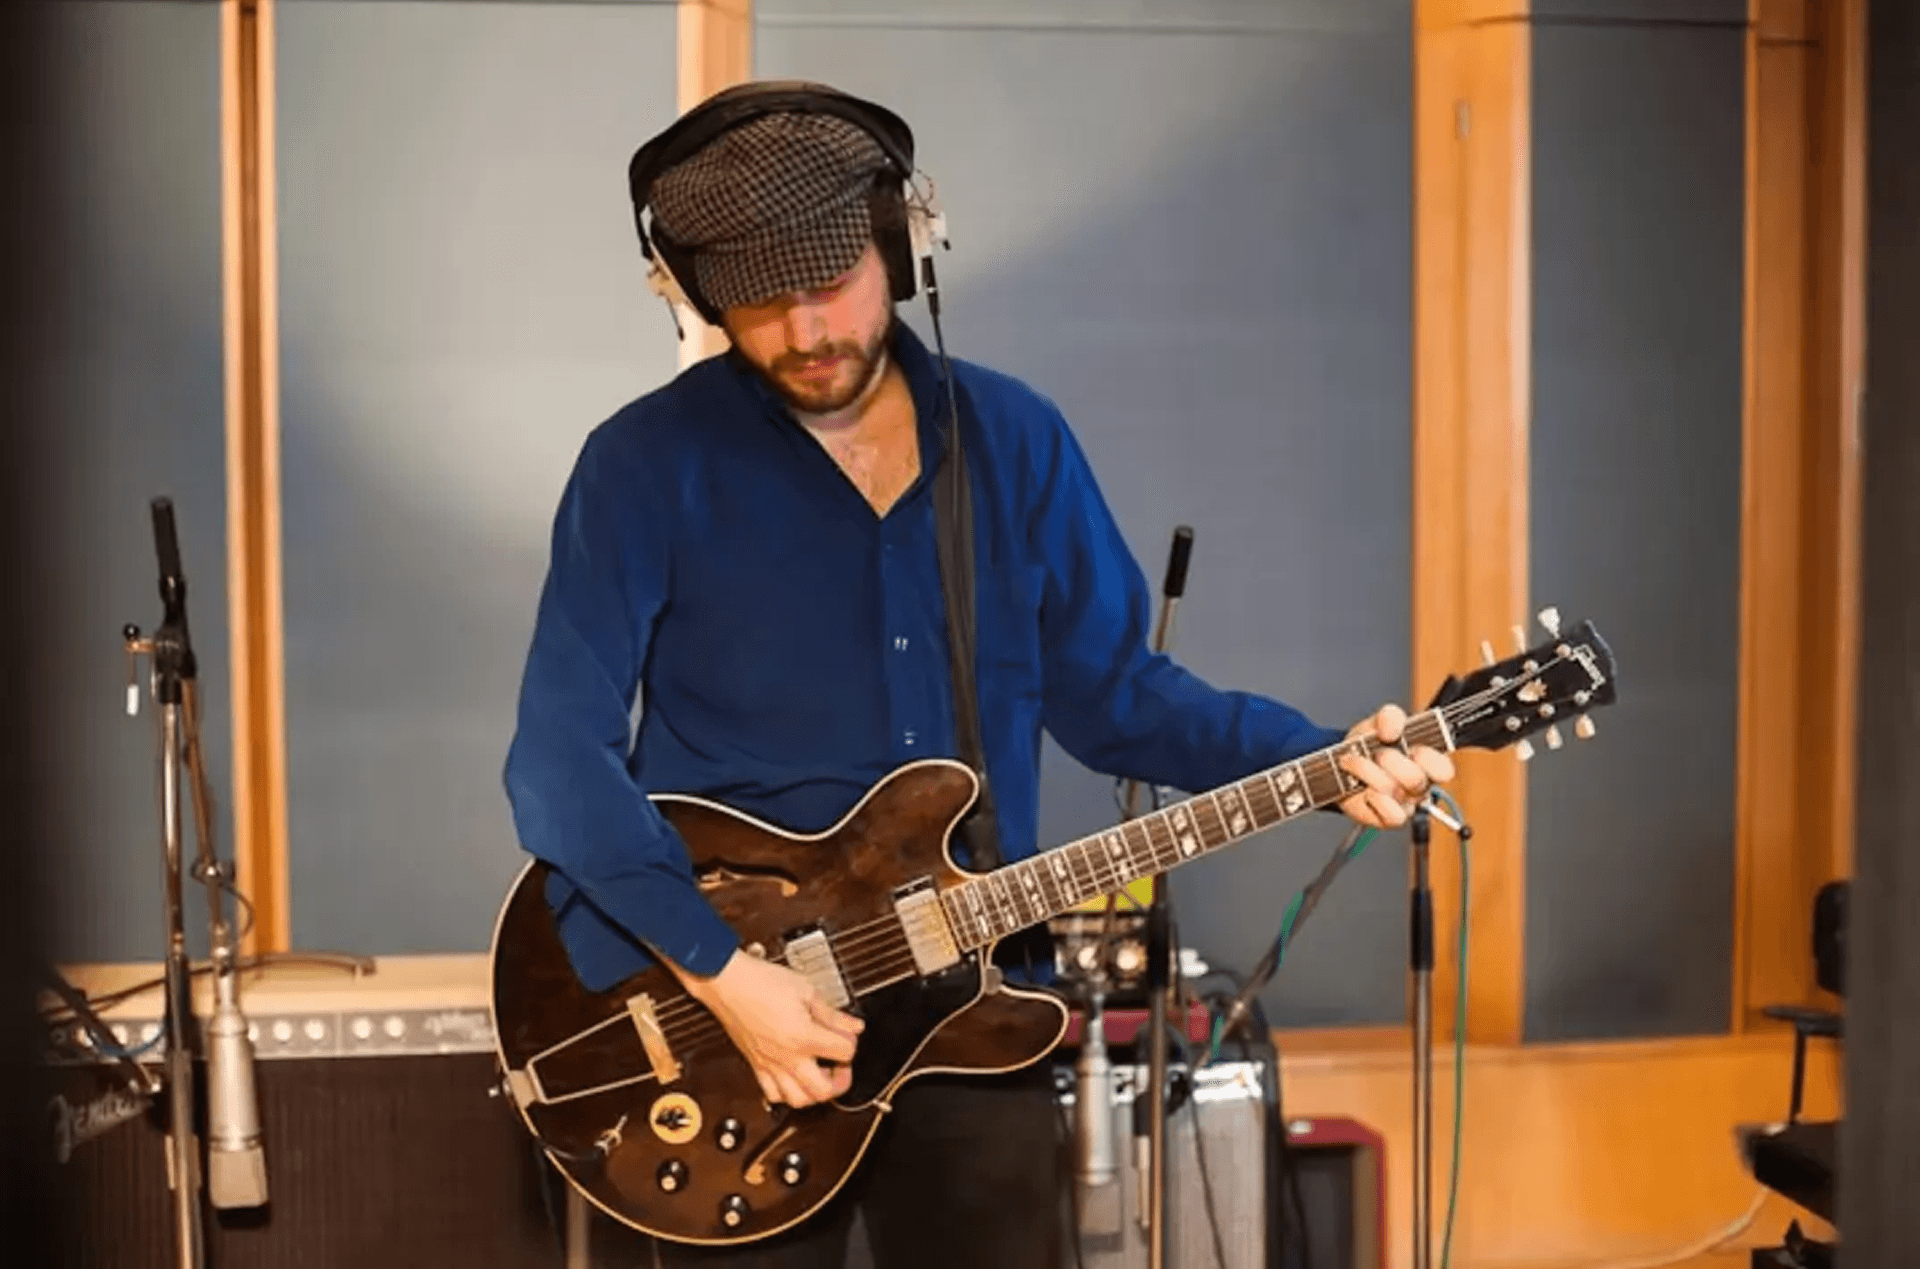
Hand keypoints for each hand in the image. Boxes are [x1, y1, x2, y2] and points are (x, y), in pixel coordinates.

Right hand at [673, 949, 863, 1108]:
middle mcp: (787, 1057)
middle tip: (840, 1065)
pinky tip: (793, 1077)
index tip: (848, 1033)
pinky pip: (772, 1094)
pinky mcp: (756, 1065)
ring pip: (798, 1100)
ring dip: (814, 1093)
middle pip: (824, 1090)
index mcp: (803, 1036)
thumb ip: (832, 1014)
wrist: (728, 982)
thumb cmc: (760, 981)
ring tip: (819, 1075)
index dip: (851, 1041)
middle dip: (840, 1081)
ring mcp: (770, 1064)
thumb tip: (853, 1025)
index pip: (844, 1051)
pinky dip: (787, 1093)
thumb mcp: (805, 990)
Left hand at [1336, 703, 1455, 828]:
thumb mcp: (1377, 724)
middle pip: (1415, 778)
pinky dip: (1370, 797)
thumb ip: (1389, 717)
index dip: (1427, 758)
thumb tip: (1391, 728)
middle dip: (1388, 760)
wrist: (1340, 766)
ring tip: (1354, 763)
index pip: (1444, 769)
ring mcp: (1405, 803)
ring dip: (1367, 772)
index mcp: (1425, 761)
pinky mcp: (1389, 819)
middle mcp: (1419, 785)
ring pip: (1394, 791)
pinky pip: (1388, 813)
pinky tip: (1361, 788)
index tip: (1410, 747)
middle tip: (1376, 753)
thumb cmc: (1367, 746)